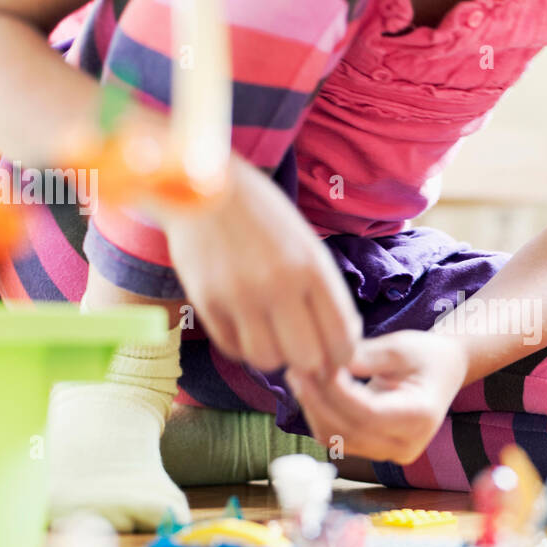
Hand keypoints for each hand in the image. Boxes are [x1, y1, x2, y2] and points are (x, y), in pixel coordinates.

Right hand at [159, 157, 359, 375]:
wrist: (204, 183)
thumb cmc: (265, 217)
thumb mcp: (308, 246)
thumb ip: (325, 294)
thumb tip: (340, 346)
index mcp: (313, 268)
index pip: (342, 340)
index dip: (342, 357)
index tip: (334, 354)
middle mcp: (278, 283)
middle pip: (308, 360)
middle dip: (310, 362)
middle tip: (303, 350)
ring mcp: (239, 294)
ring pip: (268, 360)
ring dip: (274, 356)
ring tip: (272, 335)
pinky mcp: (206, 300)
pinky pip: (233, 348)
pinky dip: (243, 346)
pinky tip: (245, 325)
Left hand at [286, 330, 468, 464]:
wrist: (443, 373)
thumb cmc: (425, 355)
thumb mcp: (400, 347)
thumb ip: (366, 357)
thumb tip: (326, 362)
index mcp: (420, 417)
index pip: (368, 413)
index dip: (335, 392)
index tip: (312, 365)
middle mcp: (407, 444)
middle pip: (349, 431)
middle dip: (317, 400)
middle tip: (296, 369)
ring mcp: (391, 453)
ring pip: (337, 439)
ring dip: (314, 409)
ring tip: (300, 376)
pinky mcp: (376, 452)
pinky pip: (338, 439)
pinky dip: (320, 416)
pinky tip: (311, 390)